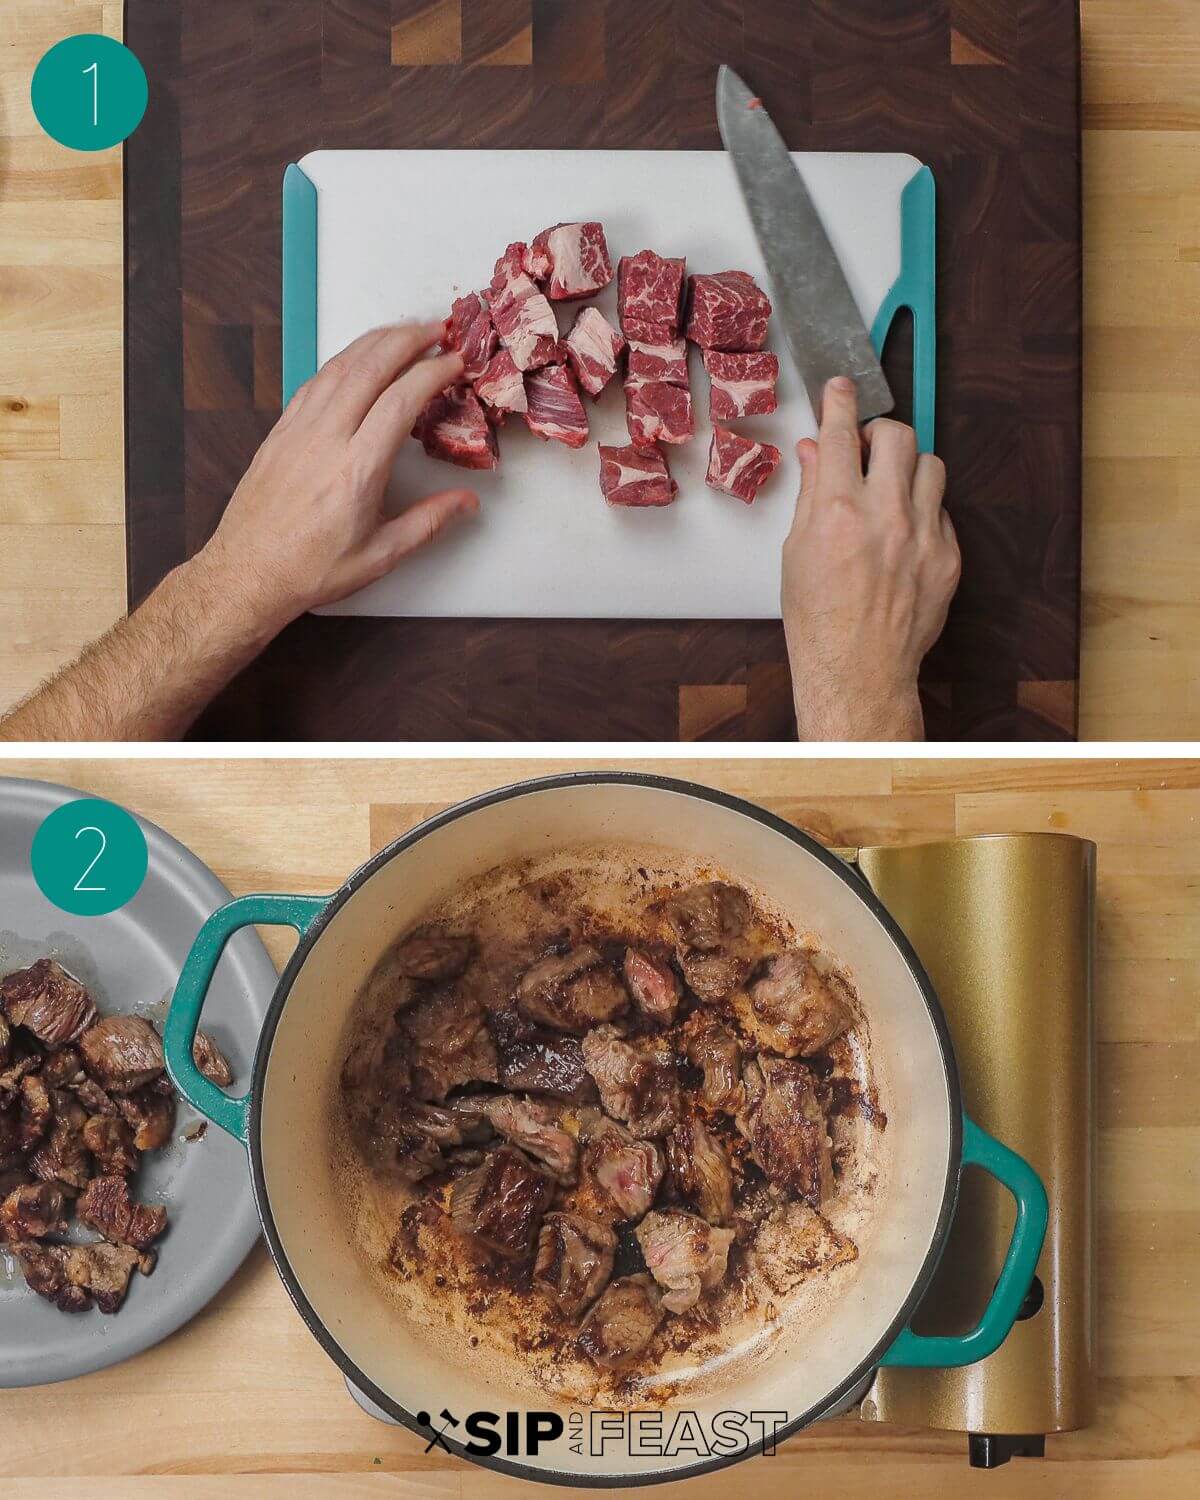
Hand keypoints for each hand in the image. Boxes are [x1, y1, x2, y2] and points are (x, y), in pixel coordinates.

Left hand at [193, 322, 478, 634]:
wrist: (247, 573)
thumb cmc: (313, 570)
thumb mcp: (381, 555)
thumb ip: (429, 522)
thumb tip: (467, 502)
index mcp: (357, 469)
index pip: (401, 401)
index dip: (432, 373)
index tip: (455, 362)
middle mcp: (326, 438)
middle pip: (370, 368)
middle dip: (407, 340)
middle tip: (435, 330)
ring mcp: (298, 430)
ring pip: (339, 367)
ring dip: (374, 342)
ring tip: (402, 332)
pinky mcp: (280, 431)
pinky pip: (314, 382)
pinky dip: (342, 361)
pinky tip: (356, 358)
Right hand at [781, 376, 959, 740]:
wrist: (857, 669)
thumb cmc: (818, 619)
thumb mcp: (796, 551)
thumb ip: (811, 495)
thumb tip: (815, 454)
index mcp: (837, 512)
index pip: (840, 433)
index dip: (839, 402)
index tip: (841, 389)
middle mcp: (885, 516)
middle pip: (896, 435)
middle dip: (878, 432)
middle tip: (865, 447)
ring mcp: (923, 535)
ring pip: (931, 465)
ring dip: (907, 466)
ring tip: (889, 487)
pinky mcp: (948, 557)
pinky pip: (943, 510)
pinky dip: (923, 509)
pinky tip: (903, 531)